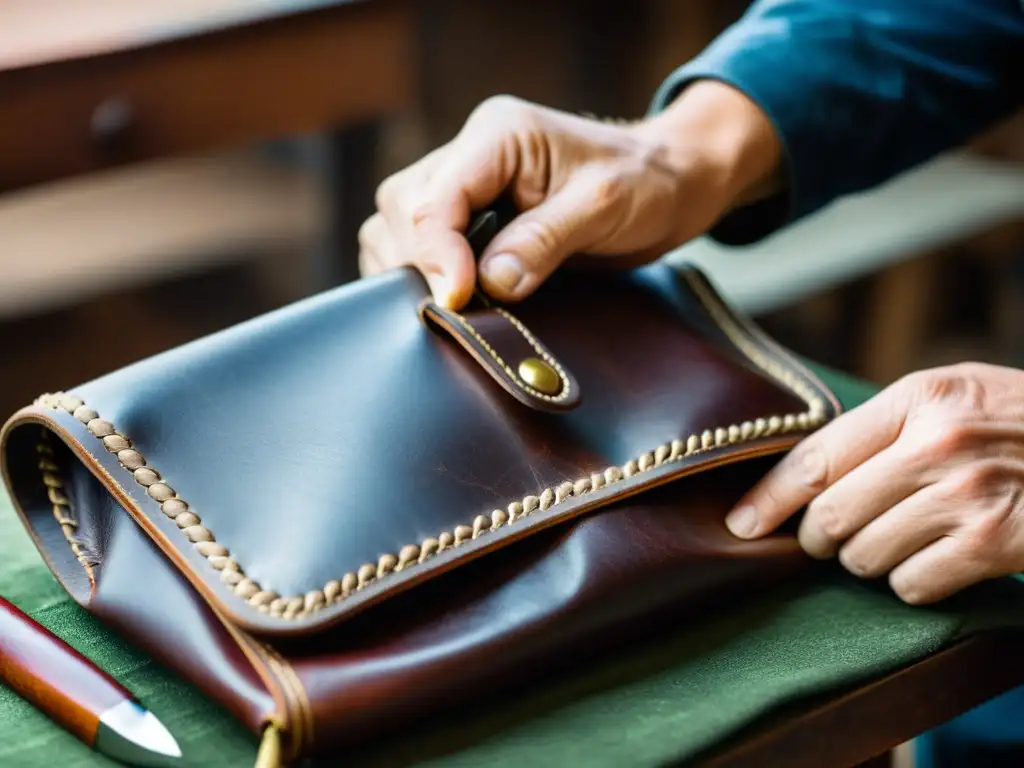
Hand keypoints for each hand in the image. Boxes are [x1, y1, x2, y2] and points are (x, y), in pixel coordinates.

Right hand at [359, 81, 781, 308]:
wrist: (670, 184)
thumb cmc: (646, 184)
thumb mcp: (603, 207)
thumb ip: (543, 241)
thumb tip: (489, 285)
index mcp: (497, 135)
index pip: (435, 197)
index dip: (436, 253)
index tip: (458, 299)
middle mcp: (471, 154)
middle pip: (403, 208)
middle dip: (419, 262)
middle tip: (456, 308)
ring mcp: (467, 183)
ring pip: (398, 225)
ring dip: (413, 269)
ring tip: (450, 306)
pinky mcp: (471, 215)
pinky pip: (420, 242)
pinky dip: (423, 274)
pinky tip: (450, 299)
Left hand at [726, 363, 1023, 604]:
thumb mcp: (958, 396)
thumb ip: (888, 424)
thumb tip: (807, 474)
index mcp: (918, 397)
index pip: (815, 457)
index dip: (767, 498)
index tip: (738, 525)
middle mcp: (936, 441)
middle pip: (829, 516)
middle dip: (821, 540)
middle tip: (833, 542)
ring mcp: (965, 493)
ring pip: (863, 556)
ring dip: (870, 562)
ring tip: (901, 542)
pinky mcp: (992, 544)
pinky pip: (909, 584)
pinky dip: (913, 584)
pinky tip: (939, 562)